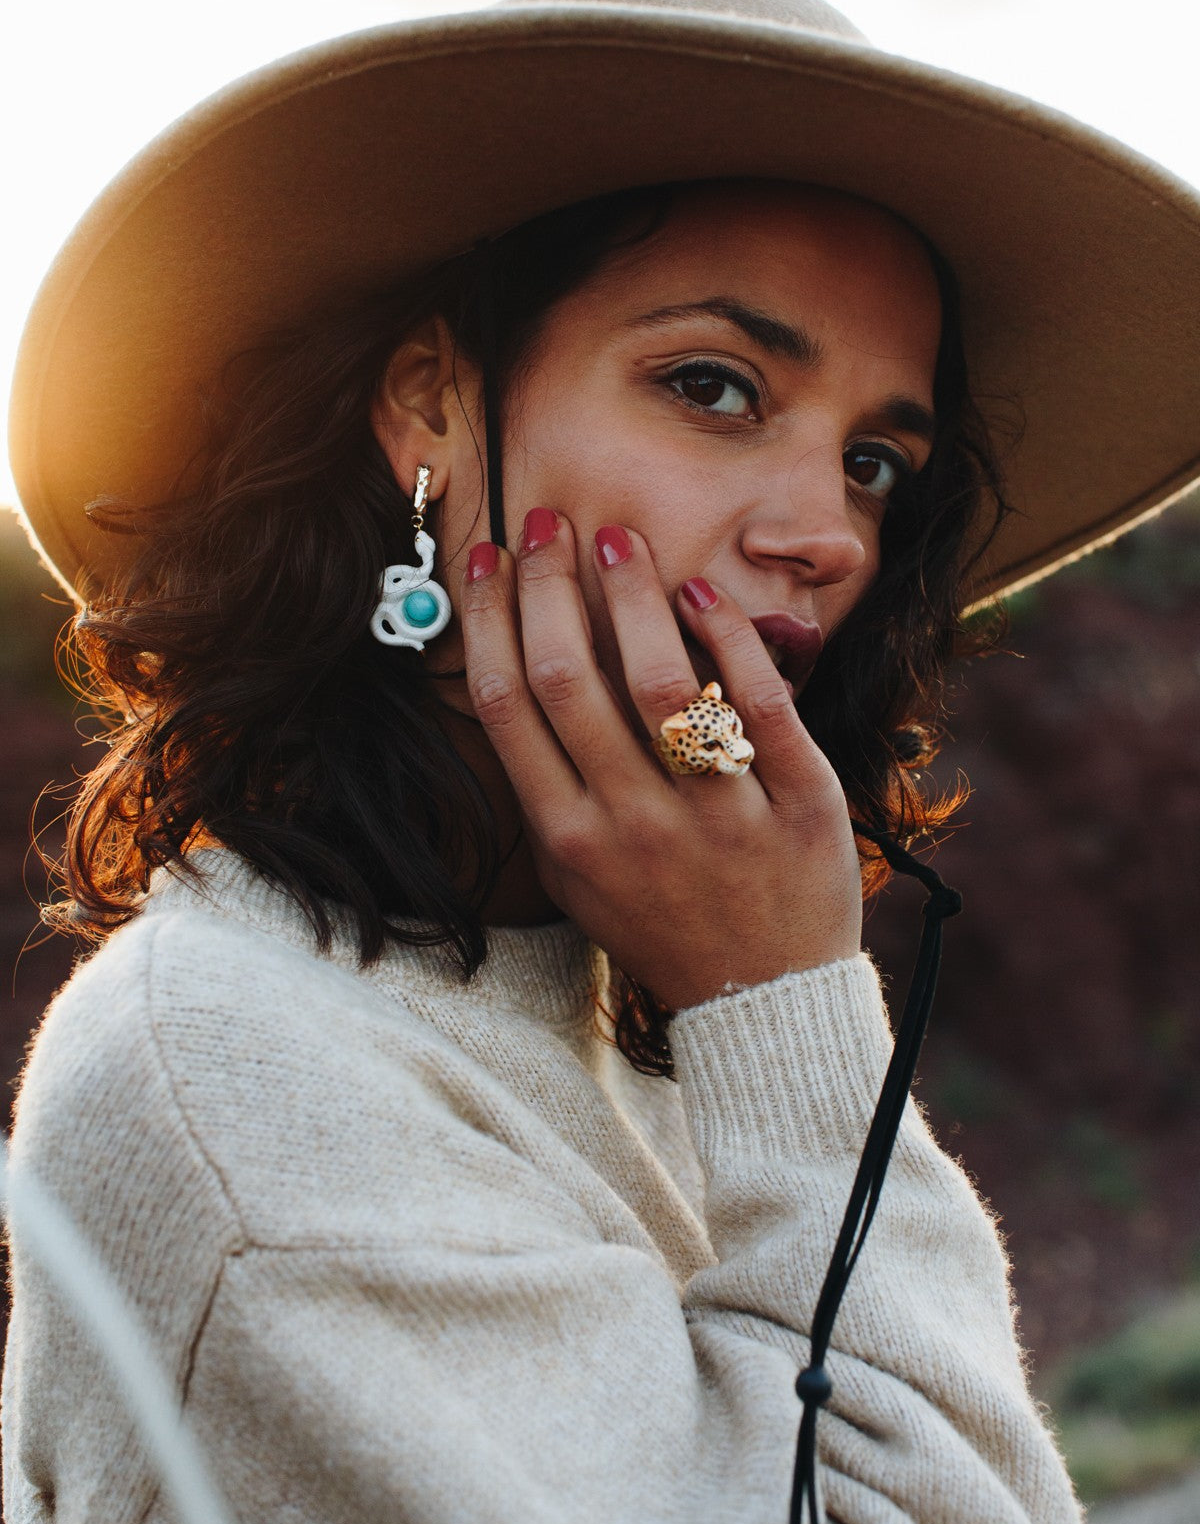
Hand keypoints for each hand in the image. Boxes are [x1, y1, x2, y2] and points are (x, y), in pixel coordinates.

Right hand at [460, 511, 862, 1008]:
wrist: (763, 999)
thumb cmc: (661, 925)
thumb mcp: (578, 879)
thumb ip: (548, 791)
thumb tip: (518, 677)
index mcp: (569, 838)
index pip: (510, 705)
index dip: (490, 617)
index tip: (487, 557)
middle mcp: (633, 824)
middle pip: (570, 678)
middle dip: (547, 585)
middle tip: (546, 524)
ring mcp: (718, 814)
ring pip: (661, 681)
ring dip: (632, 596)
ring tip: (619, 542)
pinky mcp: (799, 801)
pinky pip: (758, 700)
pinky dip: (727, 636)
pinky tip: (699, 593)